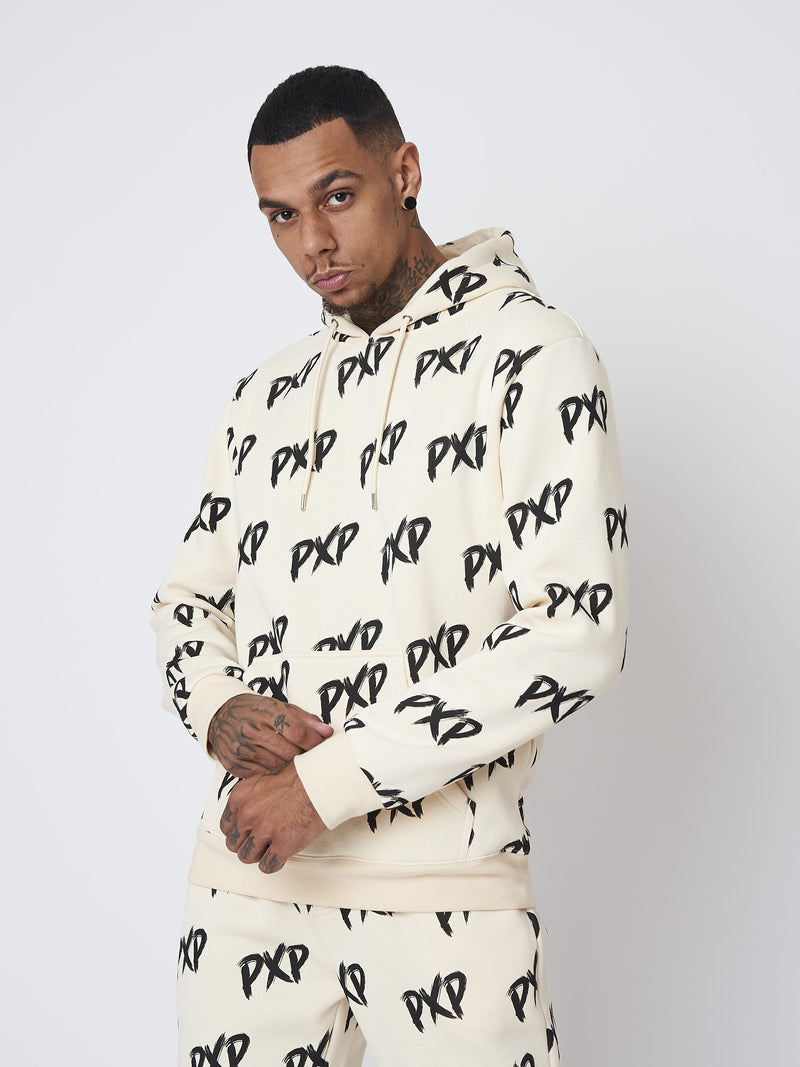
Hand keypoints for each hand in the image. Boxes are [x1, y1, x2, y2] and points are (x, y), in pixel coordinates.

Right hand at [208, 693, 331, 776]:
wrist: (221, 715)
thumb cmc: (256, 711)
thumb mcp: (281, 707)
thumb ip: (306, 720)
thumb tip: (328, 733)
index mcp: (267, 711)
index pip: (297, 731)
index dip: (315, 742)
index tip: (323, 747)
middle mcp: (252, 730)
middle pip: (289, 752)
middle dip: (304, 757)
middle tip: (312, 759)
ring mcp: (242, 749)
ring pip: (276, 766)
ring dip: (290, 768)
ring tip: (297, 764)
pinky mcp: (235, 765)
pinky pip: (262, 776)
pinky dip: (273, 775)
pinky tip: (279, 770)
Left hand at [220, 762, 325, 872]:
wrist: (320, 782)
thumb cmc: (299, 777)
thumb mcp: (264, 780)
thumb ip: (252, 798)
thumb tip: (249, 811)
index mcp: (241, 797)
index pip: (226, 826)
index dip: (238, 832)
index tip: (245, 833)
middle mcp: (248, 815)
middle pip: (234, 844)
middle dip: (246, 845)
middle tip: (258, 842)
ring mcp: (265, 831)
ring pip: (247, 857)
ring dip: (258, 855)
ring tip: (269, 849)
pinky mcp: (283, 845)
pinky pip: (268, 866)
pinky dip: (274, 863)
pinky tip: (280, 855)